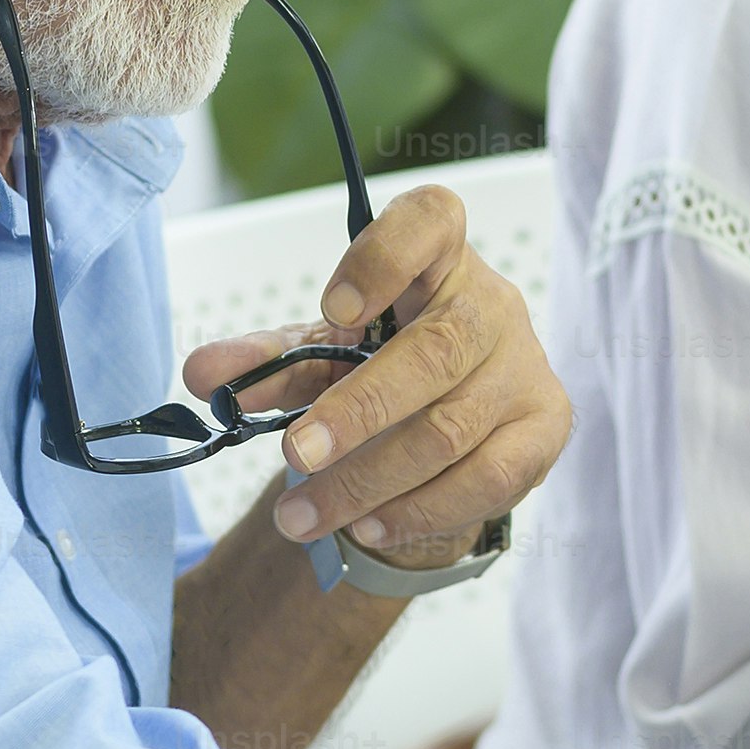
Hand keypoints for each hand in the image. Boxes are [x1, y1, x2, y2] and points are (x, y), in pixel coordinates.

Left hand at [180, 184, 569, 563]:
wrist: (463, 421)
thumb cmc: (387, 366)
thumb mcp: (323, 355)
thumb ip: (268, 360)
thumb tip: (203, 376)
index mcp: (439, 257)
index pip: (429, 221)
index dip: (385, 257)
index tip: (333, 309)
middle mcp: (493, 302)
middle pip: (435, 350)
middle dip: (357, 410)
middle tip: (294, 455)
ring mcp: (526, 366)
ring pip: (450, 430)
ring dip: (368, 481)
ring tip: (302, 515)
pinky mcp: (546, 427)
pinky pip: (486, 478)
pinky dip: (420, 509)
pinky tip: (370, 527)